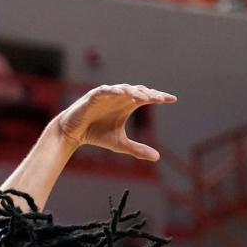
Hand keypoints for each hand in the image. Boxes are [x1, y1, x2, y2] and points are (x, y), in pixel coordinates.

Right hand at [55, 84, 175, 160]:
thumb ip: (137, 149)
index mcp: (127, 104)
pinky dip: (113, 91)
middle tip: (160, 99)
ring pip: (124, 89)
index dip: (159, 97)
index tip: (173, 99)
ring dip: (134, 92)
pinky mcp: (93, 96)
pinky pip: (105, 90)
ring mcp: (107, 95)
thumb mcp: (119, 144)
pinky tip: (121, 93)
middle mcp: (119, 97)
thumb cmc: (96, 134)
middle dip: (149, 94)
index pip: (147, 97)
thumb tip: (158, 158)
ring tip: (143, 97)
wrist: (73, 133)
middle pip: (138, 91)